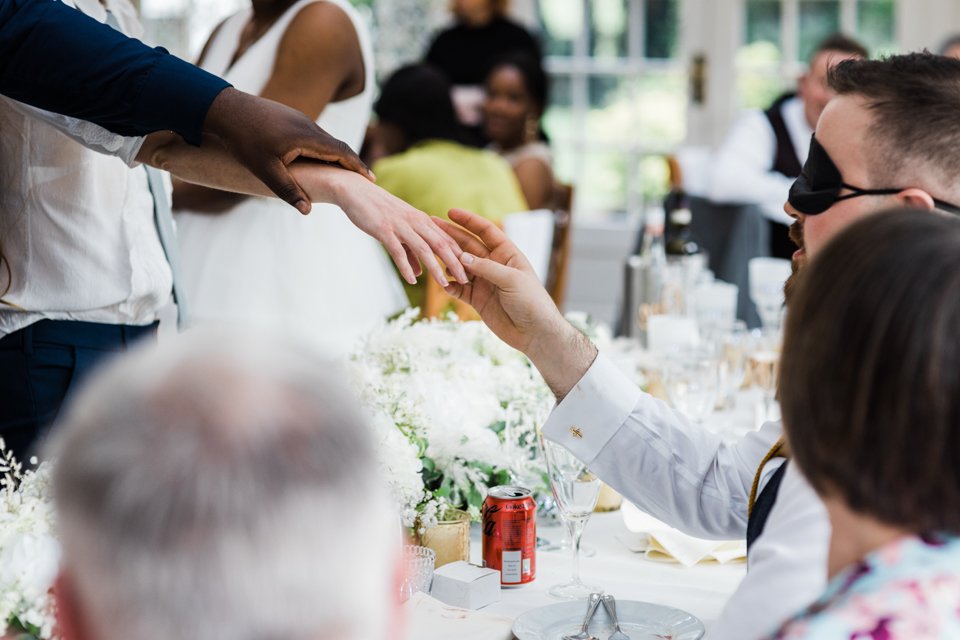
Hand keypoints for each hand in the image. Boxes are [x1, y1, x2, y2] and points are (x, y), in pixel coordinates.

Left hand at [203, 88, 371, 214]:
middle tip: (365, 178)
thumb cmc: (243, 140)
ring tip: (345, 172)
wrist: (224, 108)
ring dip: (337, 155)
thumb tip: (308, 211)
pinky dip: (323, 148)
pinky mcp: (290, 117)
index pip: (342, 152)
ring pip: (325, 140)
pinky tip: (318, 159)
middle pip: (337, 145)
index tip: (370, 179)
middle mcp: (308, 125)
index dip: (358, 166)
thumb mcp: (265, 170)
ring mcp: (299, 119)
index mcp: (307, 137)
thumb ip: (288, 190)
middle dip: (352, 162)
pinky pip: (313, 135)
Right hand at [327, 171, 468, 286]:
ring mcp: (401, 226)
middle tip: (468, 280)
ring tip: (444, 284)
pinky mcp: (384, 230)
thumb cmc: (378, 211)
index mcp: (422, 221)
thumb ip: (410, 252)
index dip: (459, 256)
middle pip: (441, 244)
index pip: (447, 239)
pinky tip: (411, 280)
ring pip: (424, 248)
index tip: (471, 271)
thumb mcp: (399, 230)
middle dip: (455, 263)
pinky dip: (405, 266)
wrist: (356, 191)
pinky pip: (398, 251)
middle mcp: (416, 222)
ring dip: (436, 267)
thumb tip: (419, 274)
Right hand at [435, 209, 595, 397]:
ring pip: (460, 267)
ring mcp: (484, 282)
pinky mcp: (477, 300)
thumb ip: (486, 267)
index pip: (485, 231)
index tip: (450, 212)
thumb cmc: (531, 301)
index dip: (468, 221)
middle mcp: (494, 265)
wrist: (534, 332)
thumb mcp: (510, 279)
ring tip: (430, 255)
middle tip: (431, 228)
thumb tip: (461, 256)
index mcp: (506, 253)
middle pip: (468, 246)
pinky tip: (441, 283)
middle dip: (450, 237)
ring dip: (446, 261)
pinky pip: (458, 289)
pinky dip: (449, 285)